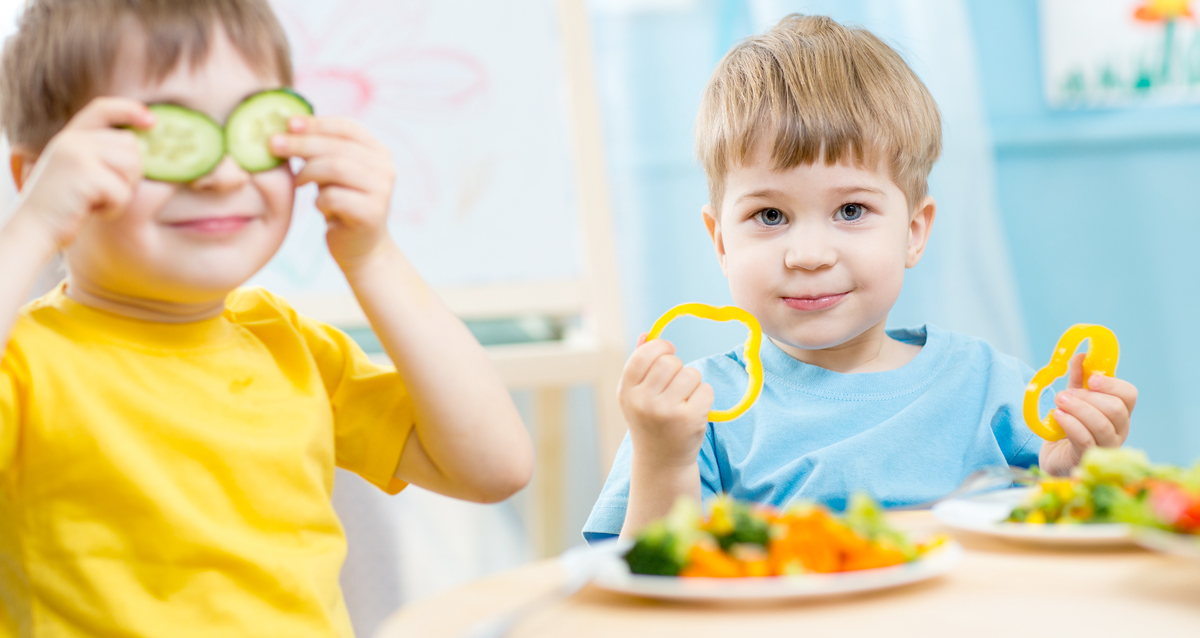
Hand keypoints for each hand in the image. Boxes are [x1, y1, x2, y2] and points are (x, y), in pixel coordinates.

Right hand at [11, 97, 149, 250]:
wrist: (33, 229)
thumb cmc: (64, 206)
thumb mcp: (78, 171)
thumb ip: (100, 154)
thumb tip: (143, 148)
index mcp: (70, 136)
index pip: (103, 108)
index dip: (130, 110)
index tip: (152, 121)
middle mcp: (72, 140)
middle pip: (131, 145)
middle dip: (131, 173)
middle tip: (105, 192)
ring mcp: (77, 154)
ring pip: (132, 166)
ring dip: (124, 191)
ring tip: (97, 200)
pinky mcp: (84, 174)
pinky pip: (123, 191)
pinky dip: (115, 207)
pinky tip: (93, 210)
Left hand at [270, 116, 394, 269]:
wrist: (362, 248)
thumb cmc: (342, 204)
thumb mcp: (334, 172)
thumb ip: (322, 150)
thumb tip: (287, 126)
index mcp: (378, 152)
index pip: (347, 127)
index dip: (317, 123)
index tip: (288, 123)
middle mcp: (384, 168)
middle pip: (337, 147)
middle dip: (302, 144)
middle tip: (273, 144)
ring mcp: (381, 190)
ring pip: (335, 168)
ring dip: (308, 172)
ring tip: (297, 182)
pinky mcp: (372, 213)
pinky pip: (334, 197)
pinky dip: (319, 200)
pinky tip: (319, 206)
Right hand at [619, 334, 713, 467]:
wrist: (661, 461)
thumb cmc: (649, 421)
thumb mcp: (636, 395)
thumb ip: (639, 364)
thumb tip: (647, 334)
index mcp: (627, 392)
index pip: (643, 355)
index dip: (659, 347)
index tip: (668, 350)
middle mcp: (643, 402)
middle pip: (670, 362)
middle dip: (678, 366)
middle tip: (676, 383)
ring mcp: (667, 412)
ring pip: (691, 374)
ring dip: (693, 382)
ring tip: (684, 399)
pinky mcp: (690, 419)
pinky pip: (706, 389)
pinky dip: (704, 396)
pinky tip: (694, 410)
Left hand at [1039, 352, 1138, 475]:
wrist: (1055, 456)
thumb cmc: (1069, 426)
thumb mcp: (1073, 398)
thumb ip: (1078, 379)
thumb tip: (1081, 356)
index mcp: (1119, 412)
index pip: (1129, 395)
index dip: (1112, 384)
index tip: (1091, 379)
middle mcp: (1119, 430)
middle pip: (1116, 409)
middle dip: (1088, 398)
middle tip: (1064, 394)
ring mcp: (1106, 446)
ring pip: (1102, 425)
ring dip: (1078, 409)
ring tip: (1059, 402)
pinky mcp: (1088, 457)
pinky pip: (1085, 439)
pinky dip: (1070, 424)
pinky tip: (1057, 416)